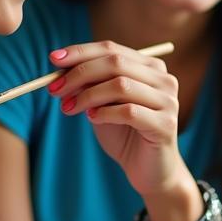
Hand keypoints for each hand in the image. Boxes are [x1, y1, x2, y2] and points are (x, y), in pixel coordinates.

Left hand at [47, 42, 185, 195]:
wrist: (149, 171)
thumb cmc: (125, 135)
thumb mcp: (102, 104)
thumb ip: (89, 85)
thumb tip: (60, 68)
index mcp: (150, 67)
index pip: (111, 49)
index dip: (80, 52)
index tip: (52, 60)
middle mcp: (164, 79)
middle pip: (115, 63)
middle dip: (79, 74)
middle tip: (54, 89)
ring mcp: (168, 101)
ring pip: (121, 85)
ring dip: (87, 95)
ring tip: (69, 108)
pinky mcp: (166, 124)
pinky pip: (129, 111)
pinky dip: (104, 113)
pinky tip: (93, 119)